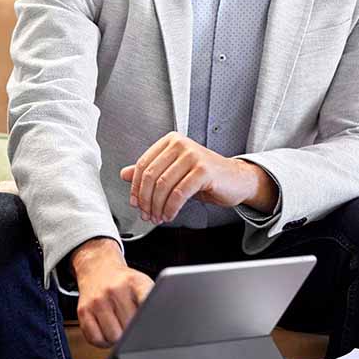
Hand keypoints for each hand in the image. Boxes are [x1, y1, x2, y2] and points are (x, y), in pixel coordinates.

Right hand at [71, 238, 153, 347]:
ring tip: (119, 326)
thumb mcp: (142, 284)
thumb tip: (160, 327)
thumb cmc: (123, 282)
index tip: (152, 326)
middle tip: (131, 322)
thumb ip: (152, 302)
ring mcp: (97, 300)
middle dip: (133, 331)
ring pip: (113, 338)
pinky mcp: (83, 310)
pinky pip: (95, 339)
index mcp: (135, 282)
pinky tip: (106, 329)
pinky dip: (102, 341)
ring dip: (118, 338)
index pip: (147, 306)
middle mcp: (115, 289)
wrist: (97, 268)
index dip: (151, 321)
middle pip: (131, 329)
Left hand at [119, 132, 270, 223]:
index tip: (135, 203)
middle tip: (146, 214)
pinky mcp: (204, 170)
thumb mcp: (173, 171)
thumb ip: (150, 170)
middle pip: (151, 176)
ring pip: (163, 186)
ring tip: (158, 217)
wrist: (234, 180)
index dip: (135, 187)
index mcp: (170, 141)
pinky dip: (171, 208)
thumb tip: (124, 174)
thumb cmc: (205, 176)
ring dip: (157, 206)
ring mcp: (192, 155)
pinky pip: (179, 193)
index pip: (143, 164)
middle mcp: (180, 144)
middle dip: (145, 200)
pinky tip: (170, 214)